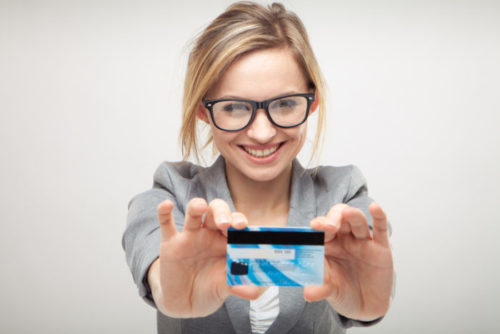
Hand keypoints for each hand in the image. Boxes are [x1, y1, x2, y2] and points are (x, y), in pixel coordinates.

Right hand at [149, 198, 259, 317]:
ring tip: (200, 207)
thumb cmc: (211, 289)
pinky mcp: (170, 243)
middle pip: (217, 211)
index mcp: (228, 240)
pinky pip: (166, 223)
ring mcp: (190, 236)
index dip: (239, 221)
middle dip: (222, 213)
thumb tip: (255, 293)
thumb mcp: (225, 287)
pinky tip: (166, 205)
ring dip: (197, 207)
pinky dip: (164, 212)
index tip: (243, 227)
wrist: (186, 303)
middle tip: (225, 224)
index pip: (236, 223)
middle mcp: (210, 234)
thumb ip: (238, 284)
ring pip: (194, 213)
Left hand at [305, 202, 393, 320]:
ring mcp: (362, 241)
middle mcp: (344, 239)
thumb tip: (308, 293)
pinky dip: (379, 216)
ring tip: (346, 213)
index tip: (314, 226)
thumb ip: (320, 288)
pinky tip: (375, 207)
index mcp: (327, 245)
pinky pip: (380, 229)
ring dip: (351, 215)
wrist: (366, 307)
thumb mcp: (330, 291)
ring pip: (357, 221)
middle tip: (328, 226)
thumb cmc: (344, 293)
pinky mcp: (380, 248)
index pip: (321, 229)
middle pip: (338, 219)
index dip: (318, 226)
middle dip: (332, 218)